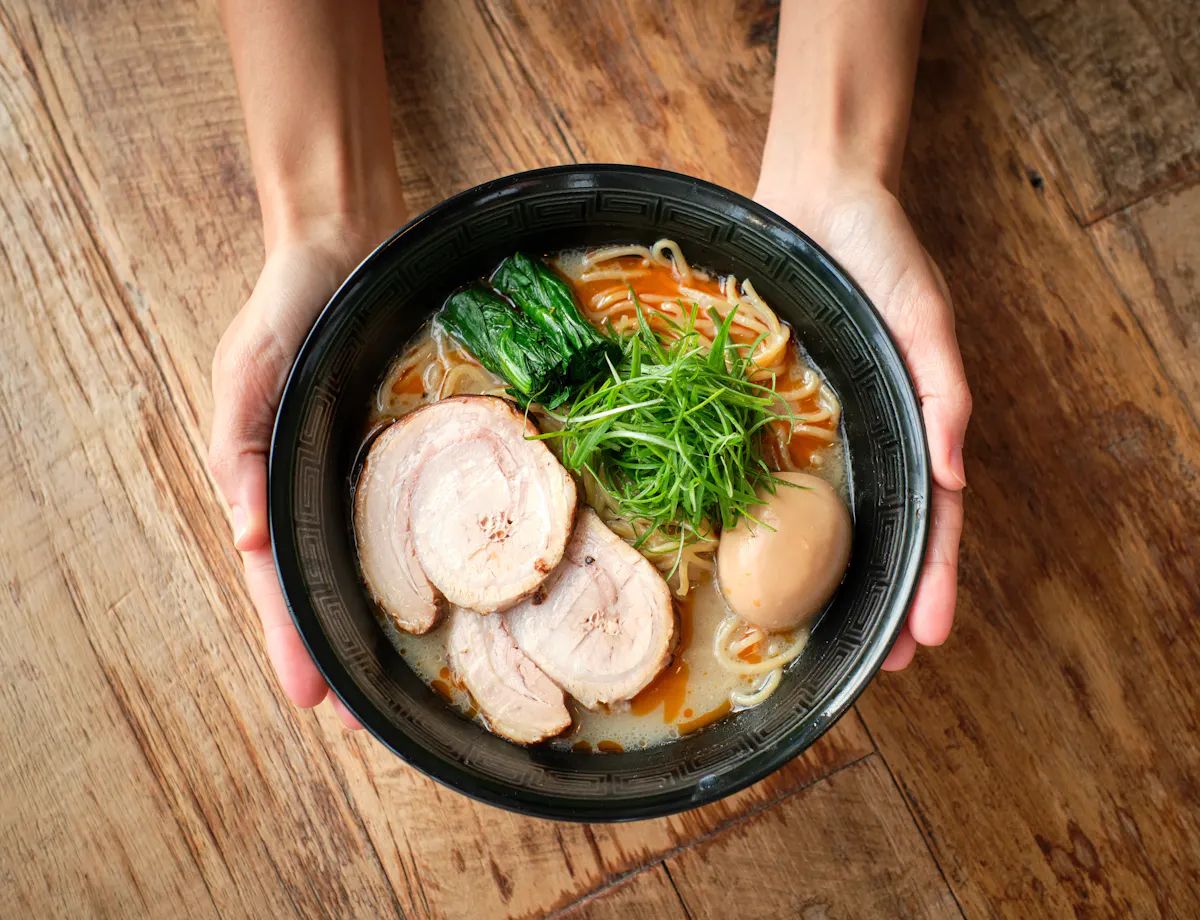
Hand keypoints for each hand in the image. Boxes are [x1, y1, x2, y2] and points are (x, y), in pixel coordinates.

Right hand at [208, 217, 399, 728]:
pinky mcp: (413, 450)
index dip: (295, 641)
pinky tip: (467, 589)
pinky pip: (424, 512)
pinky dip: (435, 555)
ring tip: (417, 680)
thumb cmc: (288, 305)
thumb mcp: (247, 368)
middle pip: (331, 587)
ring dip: (390, 621)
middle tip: (373, 722)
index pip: (282, 578)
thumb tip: (245, 533)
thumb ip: (238, 444)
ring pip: (379, 562)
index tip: (317, 702)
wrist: (351, 243)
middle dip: (346, 655)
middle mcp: (323, 487)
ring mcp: (368, 473)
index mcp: (276, 480)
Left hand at [756, 172, 971, 670]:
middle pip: (887, 531)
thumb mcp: (926, 314)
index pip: (934, 517)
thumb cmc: (881, 252)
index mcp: (917, 419)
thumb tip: (956, 469)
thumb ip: (946, 389)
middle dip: (888, 599)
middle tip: (880, 666)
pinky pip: (777, 470)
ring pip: (834, 515)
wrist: (812, 197)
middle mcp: (874, 431)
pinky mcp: (778, 409)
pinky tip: (763, 557)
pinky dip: (777, 519)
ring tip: (828, 634)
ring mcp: (827, 425)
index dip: (932, 579)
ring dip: (837, 578)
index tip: (924, 641)